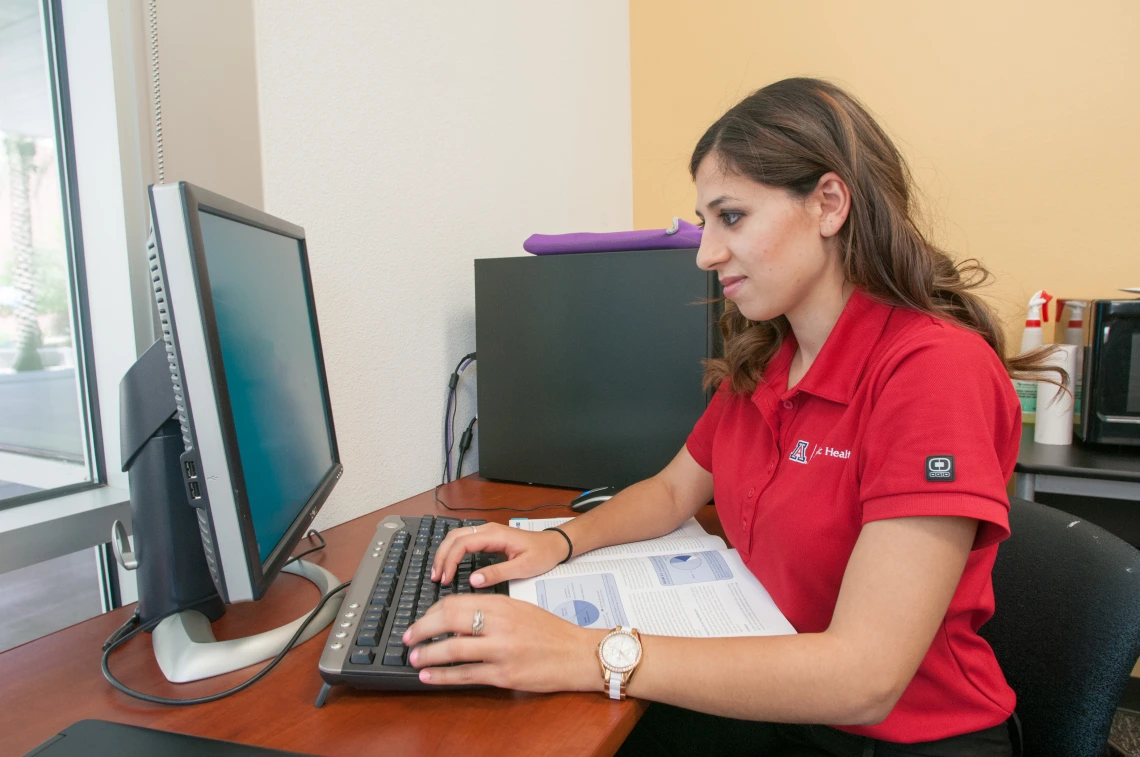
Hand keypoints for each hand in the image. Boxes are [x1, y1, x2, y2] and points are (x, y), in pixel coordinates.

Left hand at [404, 594, 604, 690]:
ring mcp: (501, 650)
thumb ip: (490, 611)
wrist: (577, 653)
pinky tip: (429, 677)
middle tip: (408, 638)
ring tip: (414, 658)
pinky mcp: (504, 674)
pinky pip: (466, 675)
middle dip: (422, 630)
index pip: (455, 602)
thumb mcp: (519, 609)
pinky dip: (443, 676)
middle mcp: (499, 624)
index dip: (432, 612)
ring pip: (453, 649)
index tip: (422, 621)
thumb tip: (457, 619)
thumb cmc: (550, 631)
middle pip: (448, 620)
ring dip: (427, 654)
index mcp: (502, 604)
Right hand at [431, 522, 569, 586]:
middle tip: (436, 577)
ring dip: (445, 553)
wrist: (554, 544)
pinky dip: (452, 552)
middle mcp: (488, 530)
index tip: (446, 579)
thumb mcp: (523, 568)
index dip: (450, 561)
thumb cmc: (542, 554)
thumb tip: (473, 581)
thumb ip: (498, 573)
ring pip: (456, 537)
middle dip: (442, 556)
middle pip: (454, 537)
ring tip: (439, 573)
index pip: (463, 543)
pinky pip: (463, 541)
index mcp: (495, 535)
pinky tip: (450, 565)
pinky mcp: (487, 538)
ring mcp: (487, 532)